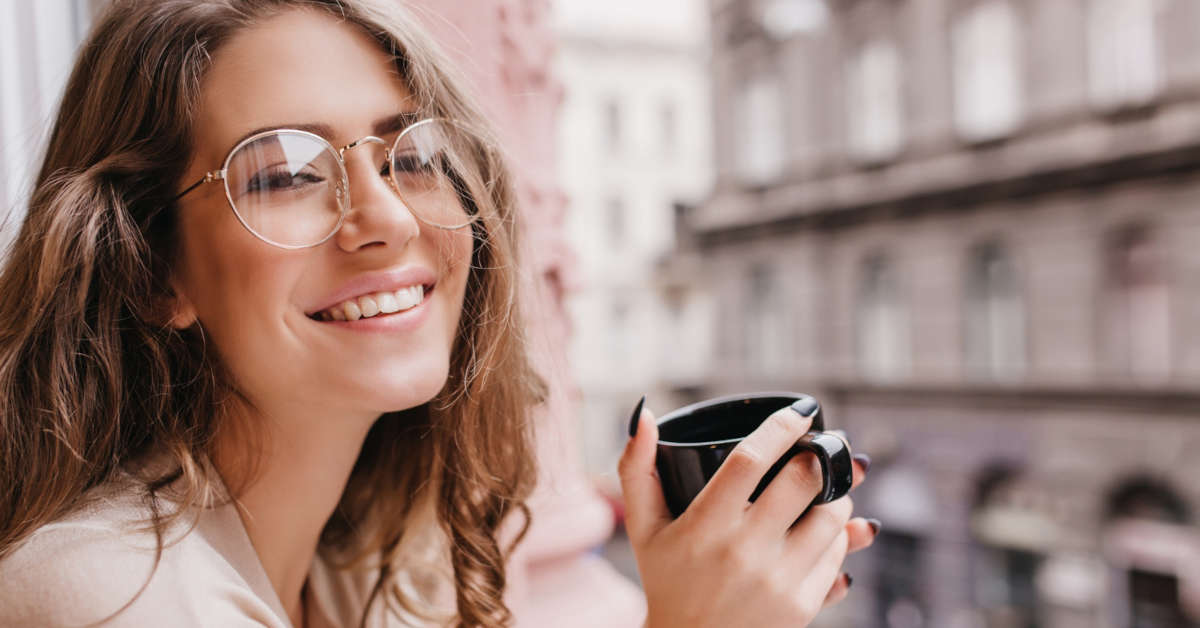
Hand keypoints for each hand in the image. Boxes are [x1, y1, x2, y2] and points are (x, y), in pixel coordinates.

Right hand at [618, 403, 873, 626]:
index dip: (782, 428)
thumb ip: (636, 468)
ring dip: (835, 493)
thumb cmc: (666, 579)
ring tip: (824, 487)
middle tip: (823, 445)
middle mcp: (744, 551)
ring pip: (831, 516)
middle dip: (820, 455)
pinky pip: (837, 554)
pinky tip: (822, 527)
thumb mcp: (642, 527)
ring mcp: (777, 581)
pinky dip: (837, 535)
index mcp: (704, 525)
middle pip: (803, 481)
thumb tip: (645, 415)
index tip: (802, 412)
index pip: (751, 460)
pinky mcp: (801, 606)